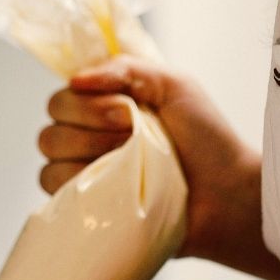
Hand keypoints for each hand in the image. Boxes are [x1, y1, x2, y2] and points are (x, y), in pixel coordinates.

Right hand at [38, 56, 279, 279]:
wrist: (229, 194)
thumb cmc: (208, 140)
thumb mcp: (173, 84)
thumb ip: (125, 67)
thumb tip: (75, 79)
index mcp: (104, 111)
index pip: (61, 100)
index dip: (86, 104)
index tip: (128, 108)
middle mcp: (89, 144)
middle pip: (50, 131)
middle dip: (91, 128)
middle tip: (132, 135)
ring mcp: (87, 180)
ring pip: (50, 162)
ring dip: (90, 157)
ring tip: (131, 165)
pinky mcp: (90, 212)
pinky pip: (57, 195)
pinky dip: (81, 186)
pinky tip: (114, 186)